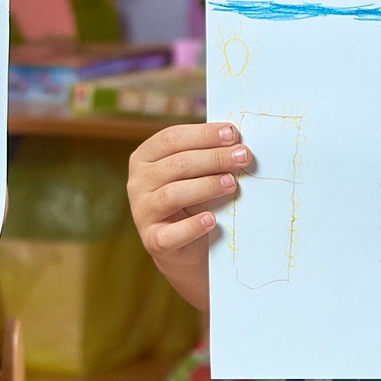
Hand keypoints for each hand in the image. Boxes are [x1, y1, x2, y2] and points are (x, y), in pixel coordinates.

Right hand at [126, 120, 247, 312]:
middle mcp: (137, 183)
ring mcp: (142, 212)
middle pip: (175, 164)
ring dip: (206, 187)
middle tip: (242, 157)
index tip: (232, 134)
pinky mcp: (153, 240)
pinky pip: (172, 233)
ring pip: (172, 195)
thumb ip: (208, 157)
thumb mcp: (197, 174)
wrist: (187, 246)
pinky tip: (212, 219)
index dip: (202, 134)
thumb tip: (237, 144)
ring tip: (232, 184)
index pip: (171, 138)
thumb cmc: (194, 201)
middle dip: (213, 158)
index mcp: (145, 158)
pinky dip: (193, 226)